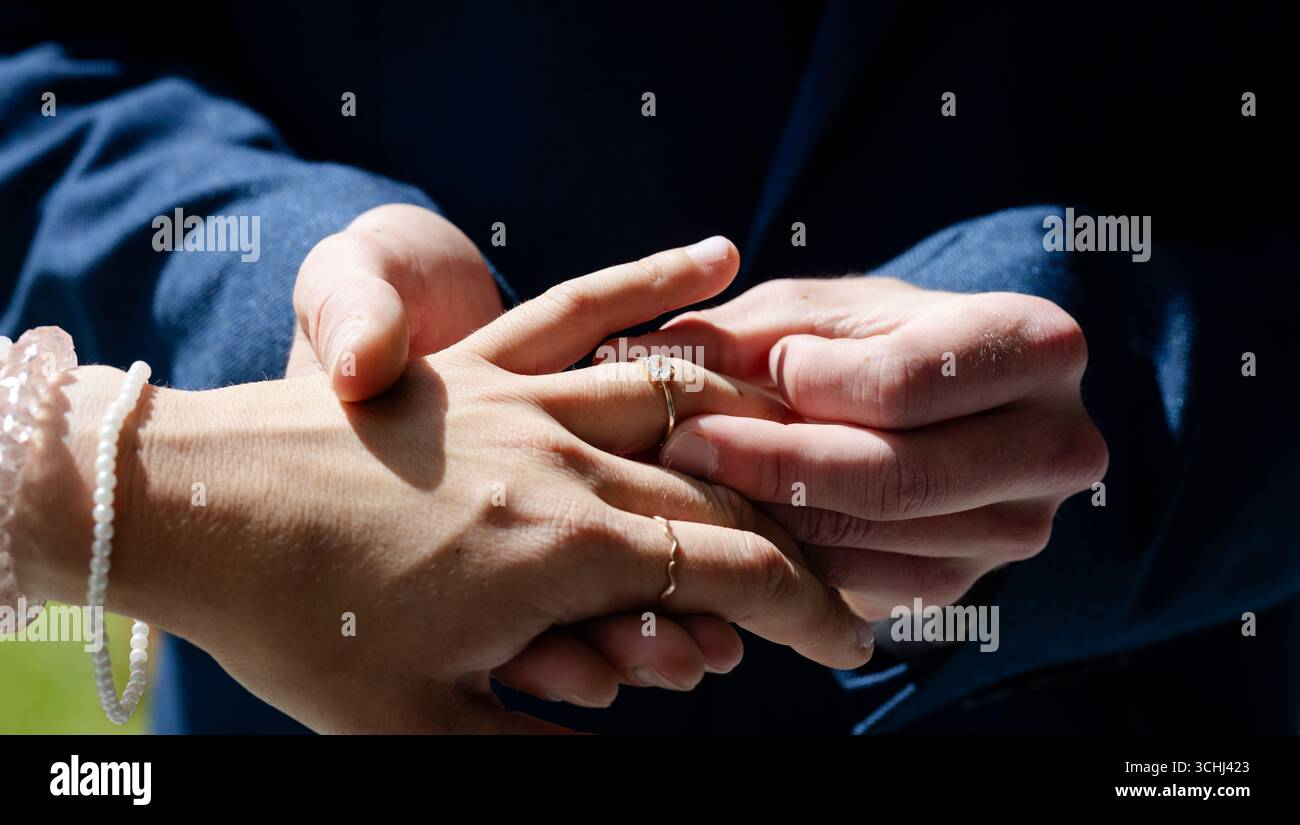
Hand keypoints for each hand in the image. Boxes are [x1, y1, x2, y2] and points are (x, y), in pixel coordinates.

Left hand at [15, 241, 871, 732]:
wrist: (188, 511)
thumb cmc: (295, 629)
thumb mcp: (416, 729)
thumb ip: (533, 751)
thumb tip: (619, 754)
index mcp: (566, 556)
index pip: (734, 577)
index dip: (810, 613)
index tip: (853, 643)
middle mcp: (566, 462)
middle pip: (722, 492)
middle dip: (794, 538)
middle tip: (838, 570)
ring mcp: (524, 400)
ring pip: (681, 400)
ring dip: (760, 424)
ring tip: (813, 446)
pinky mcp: (480, 364)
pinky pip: (582, 309)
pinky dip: (657, 281)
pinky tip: (723, 258)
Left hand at [621, 276, 1108, 618]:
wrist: (932, 404)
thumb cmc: (865, 337)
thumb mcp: (817, 312)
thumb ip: (745, 332)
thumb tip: (637, 356)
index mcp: (1037, 345)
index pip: (909, 382)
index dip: (809, 383)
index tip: (733, 376)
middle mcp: (1055, 446)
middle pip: (899, 477)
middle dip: (775, 465)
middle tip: (681, 447)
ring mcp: (1018, 527)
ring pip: (877, 540)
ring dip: (771, 517)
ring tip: (689, 481)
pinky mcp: (967, 583)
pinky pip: (867, 582)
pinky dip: (792, 557)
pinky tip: (734, 525)